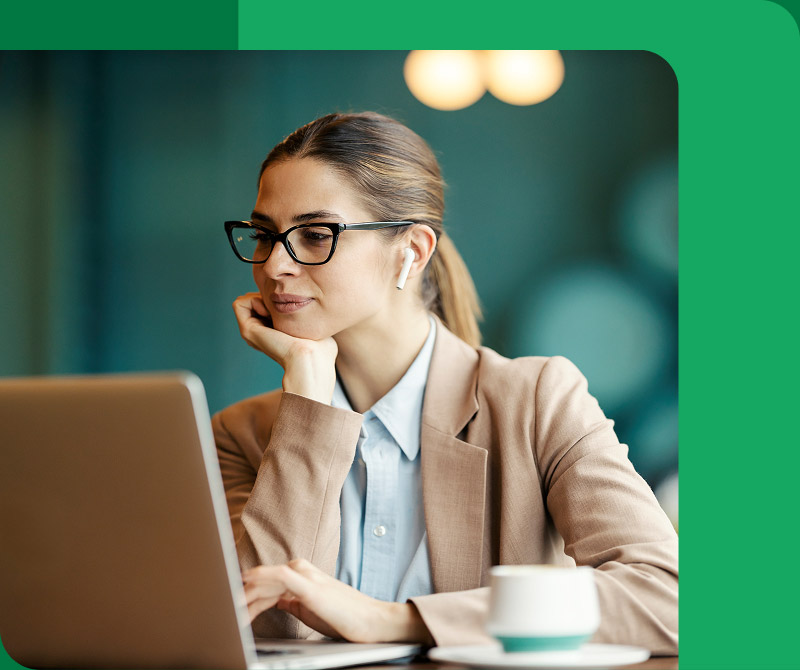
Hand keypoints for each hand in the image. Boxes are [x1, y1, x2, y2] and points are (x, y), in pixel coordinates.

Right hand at [232, 293, 337, 403]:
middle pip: (256, 300)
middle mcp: (261, 333)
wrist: (310, 359)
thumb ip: (309, 317)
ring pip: (246, 300)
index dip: (279, 298)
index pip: (269, 304)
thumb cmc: (320, 348)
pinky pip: (240, 303)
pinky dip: (253, 300)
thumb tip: (309, 304)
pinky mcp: (247, 330)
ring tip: (276, 312)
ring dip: (261, 298)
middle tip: (283, 311)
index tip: (293, 310)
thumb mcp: (316, 327)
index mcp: (276, 333)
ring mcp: (253, 333)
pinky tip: (268, 312)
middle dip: (268, 296)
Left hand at [242, 559, 432, 644]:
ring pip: (263, 578)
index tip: (224, 606)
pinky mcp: (309, 586)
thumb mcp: (308, 609)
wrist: (372, 621)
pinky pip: (276, 579)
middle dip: (236, 594)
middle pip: (259, 579)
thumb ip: (289, 601)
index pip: (262, 582)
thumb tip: (270, 600)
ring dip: (241, 594)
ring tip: (224, 607)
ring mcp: (305, 575)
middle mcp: (300, 569)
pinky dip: (258, 585)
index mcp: (299, 574)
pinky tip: (244, 594)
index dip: (242, 595)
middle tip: (215, 606)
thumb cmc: (344, 617)